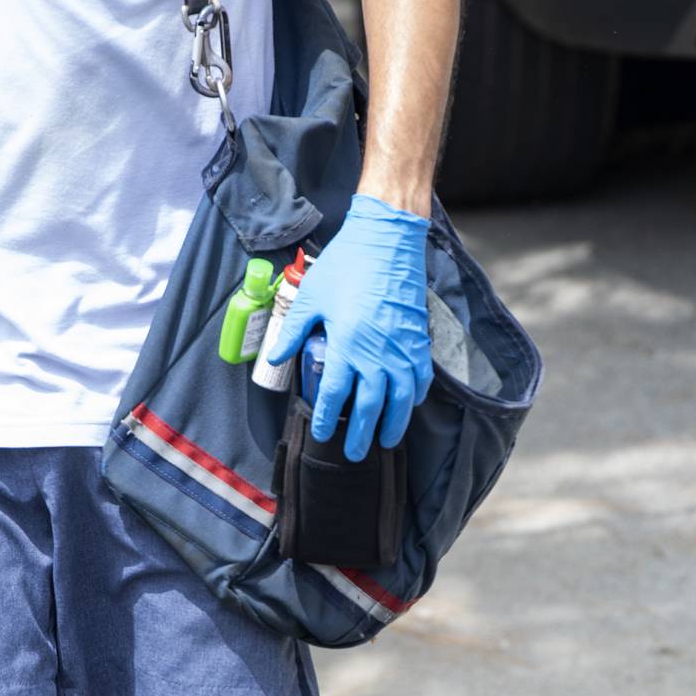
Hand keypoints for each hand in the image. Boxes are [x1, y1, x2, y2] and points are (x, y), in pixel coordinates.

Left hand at [266, 194, 433, 460]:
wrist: (387, 241)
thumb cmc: (346, 266)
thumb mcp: (311, 298)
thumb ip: (294, 331)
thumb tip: (275, 358)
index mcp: (347, 345)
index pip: (335, 395)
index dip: (328, 419)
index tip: (322, 436)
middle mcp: (377, 354)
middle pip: (369, 407)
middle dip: (361, 435)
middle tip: (355, 454)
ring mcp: (401, 349)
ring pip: (400, 400)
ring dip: (393, 424)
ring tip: (385, 442)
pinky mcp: (418, 340)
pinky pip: (420, 378)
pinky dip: (415, 397)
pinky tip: (408, 405)